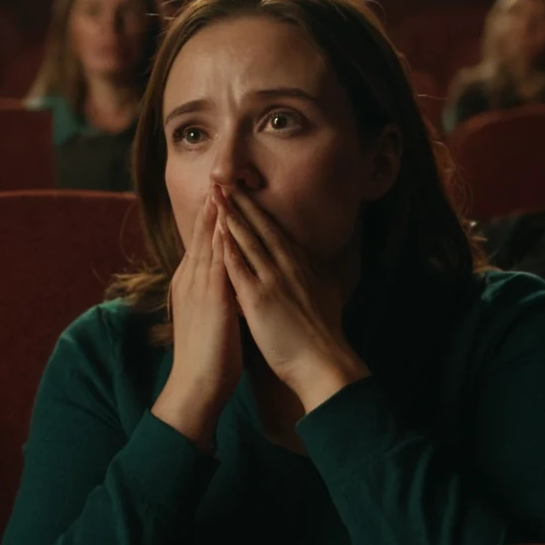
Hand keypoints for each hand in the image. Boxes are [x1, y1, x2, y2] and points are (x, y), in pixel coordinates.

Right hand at [151, 184, 242, 449]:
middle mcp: (191, 280)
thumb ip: (215, 295)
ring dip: (214, 215)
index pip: (200, 242)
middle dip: (210, 206)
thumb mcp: (209, 317)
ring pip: (206, 243)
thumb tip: (224, 284)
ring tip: (220, 187)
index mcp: (191, 284)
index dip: (208, 217)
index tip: (216, 192)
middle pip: (201, 235)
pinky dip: (220, 241)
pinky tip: (227, 223)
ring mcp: (199, 288)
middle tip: (216, 175)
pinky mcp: (211, 299)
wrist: (196, 385)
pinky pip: (216, 263)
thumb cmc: (207, 357)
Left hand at [218, 187, 369, 411]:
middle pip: (262, 228)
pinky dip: (227, 247)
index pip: (276, 232)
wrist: (325, 363)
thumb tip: (320, 265)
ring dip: (231, 217)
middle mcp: (288, 267)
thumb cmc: (324, 336)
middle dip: (242, 203)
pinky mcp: (260, 299)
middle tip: (226, 181)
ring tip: (218, 196)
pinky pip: (240, 267)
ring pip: (249, 241)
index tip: (245, 192)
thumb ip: (319, 277)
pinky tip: (216, 232)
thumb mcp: (328, 295)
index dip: (258, 210)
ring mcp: (274, 280)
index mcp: (301, 267)